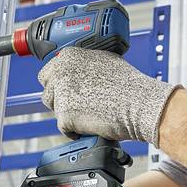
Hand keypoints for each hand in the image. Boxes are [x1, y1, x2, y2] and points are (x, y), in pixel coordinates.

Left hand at [37, 47, 179, 144]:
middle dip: (58, 99)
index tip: (65, 92)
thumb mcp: (104, 61)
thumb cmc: (129, 85)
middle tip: (75, 105)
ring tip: (89, 114)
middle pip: (47, 91)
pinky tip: (91, 125)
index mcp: (69, 56)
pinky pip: (63, 128)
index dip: (57, 84)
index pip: (47, 72)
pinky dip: (75, 130)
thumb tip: (76, 71)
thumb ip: (83, 64)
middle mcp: (61, 72)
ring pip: (55, 109)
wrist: (140, 104)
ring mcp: (61, 94)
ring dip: (67, 114)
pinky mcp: (64, 115)